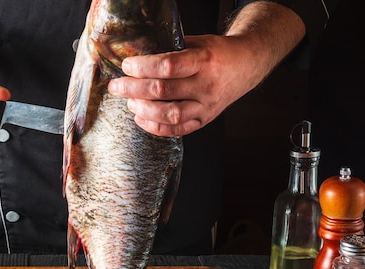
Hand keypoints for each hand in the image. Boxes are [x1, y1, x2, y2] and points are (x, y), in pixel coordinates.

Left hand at [107, 34, 270, 136]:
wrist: (246, 65)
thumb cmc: (217, 53)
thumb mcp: (197, 43)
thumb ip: (171, 51)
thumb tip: (137, 58)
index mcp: (204, 60)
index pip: (168, 66)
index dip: (143, 67)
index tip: (127, 66)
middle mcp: (207, 85)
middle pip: (163, 91)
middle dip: (134, 89)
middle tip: (117, 86)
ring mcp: (207, 106)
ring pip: (170, 114)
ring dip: (143, 110)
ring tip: (130, 102)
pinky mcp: (205, 120)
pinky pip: (177, 130)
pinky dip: (155, 127)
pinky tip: (141, 118)